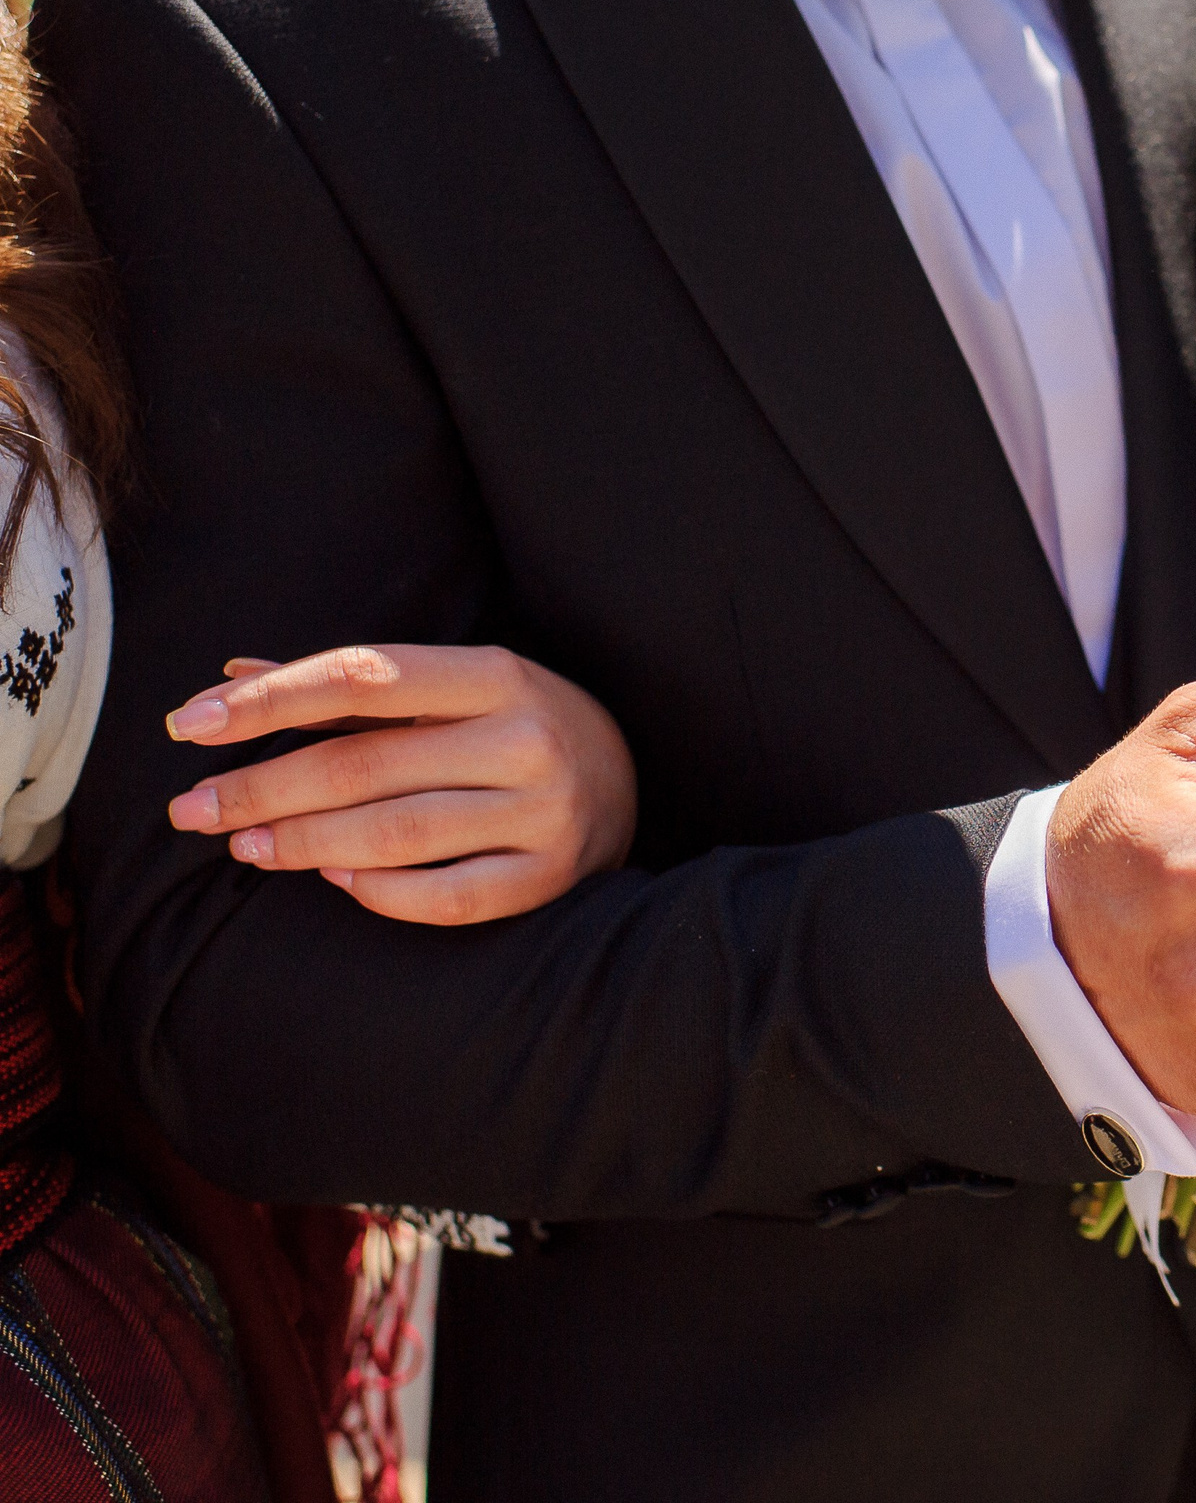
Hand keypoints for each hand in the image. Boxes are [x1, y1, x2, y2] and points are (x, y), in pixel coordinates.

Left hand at [164, 646, 636, 925]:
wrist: (630, 783)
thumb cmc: (514, 729)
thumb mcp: (449, 689)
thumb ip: (346, 689)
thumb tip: (230, 674)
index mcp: (497, 675)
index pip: (364, 676)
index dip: (270, 699)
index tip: (189, 723)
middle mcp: (526, 739)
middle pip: (366, 763)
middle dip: (262, 787)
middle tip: (191, 809)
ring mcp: (545, 813)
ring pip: (397, 833)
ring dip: (304, 841)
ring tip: (243, 845)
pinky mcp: (552, 877)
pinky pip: (449, 897)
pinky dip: (380, 891)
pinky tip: (332, 879)